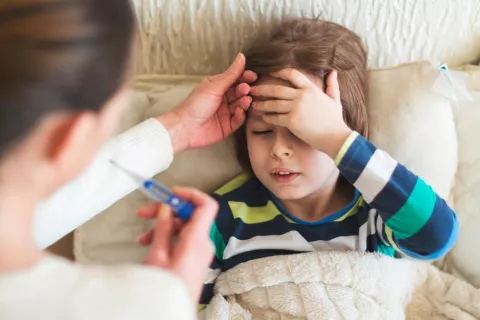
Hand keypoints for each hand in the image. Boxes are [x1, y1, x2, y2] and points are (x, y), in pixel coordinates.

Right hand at [137, 187, 217, 302]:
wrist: (172, 313)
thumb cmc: (165, 288)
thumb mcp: (158, 255)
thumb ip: (163, 228)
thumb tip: (166, 208)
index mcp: (197, 240)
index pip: (206, 205)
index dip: (190, 194)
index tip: (171, 193)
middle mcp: (203, 243)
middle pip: (190, 215)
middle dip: (167, 211)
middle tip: (144, 212)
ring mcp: (200, 251)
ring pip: (184, 227)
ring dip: (163, 226)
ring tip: (142, 237)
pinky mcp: (195, 258)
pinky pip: (184, 239)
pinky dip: (168, 237)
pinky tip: (149, 244)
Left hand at [158, 53, 256, 152]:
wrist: (186, 127)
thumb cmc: (194, 105)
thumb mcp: (214, 86)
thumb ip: (230, 74)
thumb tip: (241, 57)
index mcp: (217, 87)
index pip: (234, 79)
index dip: (244, 77)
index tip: (252, 76)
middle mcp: (222, 99)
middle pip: (239, 92)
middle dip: (244, 90)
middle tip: (247, 89)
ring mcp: (225, 113)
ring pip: (240, 106)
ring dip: (244, 102)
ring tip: (246, 100)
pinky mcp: (227, 126)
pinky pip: (238, 120)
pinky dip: (241, 115)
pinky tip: (239, 111)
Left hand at [250, 69, 351, 158]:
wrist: (335, 137)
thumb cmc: (335, 120)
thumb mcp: (335, 99)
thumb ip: (332, 85)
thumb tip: (333, 72)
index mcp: (311, 89)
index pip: (292, 74)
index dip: (280, 72)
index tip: (270, 73)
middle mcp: (302, 96)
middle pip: (277, 89)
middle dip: (263, 89)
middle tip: (252, 89)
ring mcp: (296, 108)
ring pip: (274, 104)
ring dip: (262, 104)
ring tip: (254, 105)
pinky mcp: (292, 121)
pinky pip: (276, 118)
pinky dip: (268, 118)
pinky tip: (264, 118)